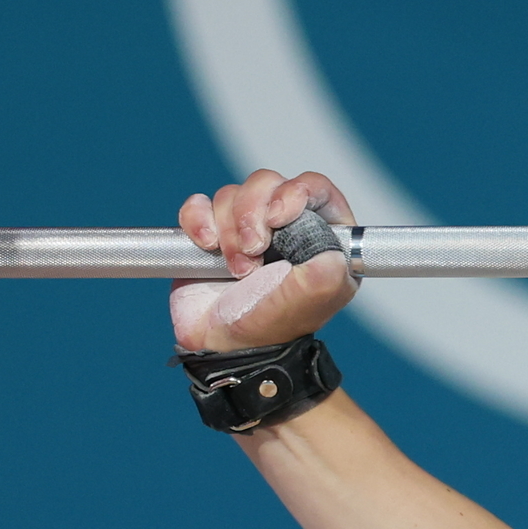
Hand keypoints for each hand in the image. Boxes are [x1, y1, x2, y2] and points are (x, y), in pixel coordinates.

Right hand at [172, 168, 358, 353]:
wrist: (226, 345)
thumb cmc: (275, 323)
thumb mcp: (316, 297)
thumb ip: (329, 265)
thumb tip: (328, 242)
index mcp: (320, 236)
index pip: (315, 188)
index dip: (296, 191)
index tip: (281, 216)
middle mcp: (284, 226)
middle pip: (267, 183)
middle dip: (254, 213)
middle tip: (254, 250)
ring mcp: (244, 228)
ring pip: (232, 195)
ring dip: (230, 230)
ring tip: (237, 269)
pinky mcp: (209, 234)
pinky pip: (198, 205)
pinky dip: (198, 219)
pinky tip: (206, 246)